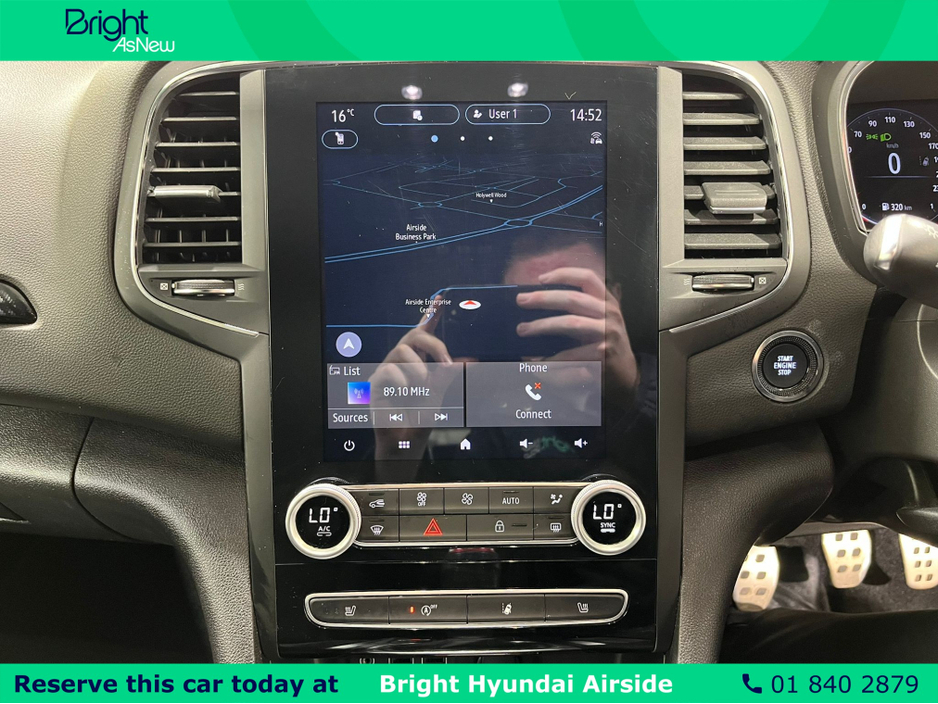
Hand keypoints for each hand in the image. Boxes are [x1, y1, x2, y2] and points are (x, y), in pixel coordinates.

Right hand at [371, 298, 453, 459]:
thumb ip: (450, 377)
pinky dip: (402, 383)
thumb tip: (467, 362)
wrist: (406, 442)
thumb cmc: (421, 416)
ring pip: (402, 350)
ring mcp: (388, 369)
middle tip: (447, 362)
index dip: (430, 315)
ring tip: (423, 385)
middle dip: (433, 344)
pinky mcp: (376, 383)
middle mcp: (402, 361)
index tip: (440, 298)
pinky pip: (389, 370)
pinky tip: (404, 395)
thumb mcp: (441, 394)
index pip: (424, 332)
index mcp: (420, 360)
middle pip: (414, 335)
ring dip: (419, 368)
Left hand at [515, 267, 638, 395]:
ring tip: (522, 329)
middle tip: (521, 301)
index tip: (540, 278)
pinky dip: (552, 358)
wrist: (627, 373)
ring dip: (543, 325)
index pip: (587, 277)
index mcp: (607, 300)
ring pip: (570, 323)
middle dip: (543, 298)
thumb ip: (578, 307)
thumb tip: (539, 299)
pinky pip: (572, 354)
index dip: (564, 274)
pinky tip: (538, 361)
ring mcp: (608, 333)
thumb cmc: (605, 342)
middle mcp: (609, 313)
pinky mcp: (603, 355)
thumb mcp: (597, 319)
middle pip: (572, 298)